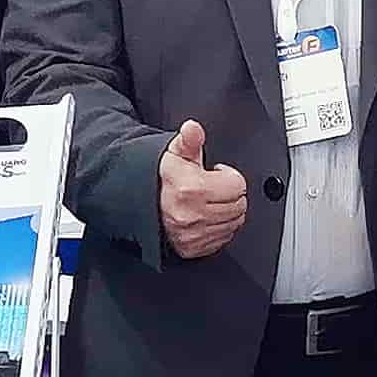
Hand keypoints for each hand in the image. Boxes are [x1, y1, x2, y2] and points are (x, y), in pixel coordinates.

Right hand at [156, 119, 249, 260]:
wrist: (138, 204)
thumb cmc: (159, 179)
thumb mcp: (175, 153)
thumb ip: (190, 140)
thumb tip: (193, 127)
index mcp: (192, 189)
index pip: (237, 185)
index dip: (229, 176)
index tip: (217, 174)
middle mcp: (193, 215)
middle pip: (239, 206)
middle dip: (230, 194)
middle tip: (215, 188)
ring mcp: (193, 234)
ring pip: (234, 223)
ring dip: (227, 211)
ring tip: (210, 201)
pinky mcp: (192, 249)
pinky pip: (223, 239)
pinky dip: (219, 228)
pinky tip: (206, 217)